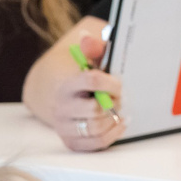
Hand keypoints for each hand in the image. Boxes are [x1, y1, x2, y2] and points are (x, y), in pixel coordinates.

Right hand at [23, 22, 124, 152]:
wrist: (64, 99)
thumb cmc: (85, 81)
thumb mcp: (89, 63)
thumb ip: (94, 50)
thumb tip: (87, 37)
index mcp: (66, 85)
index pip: (91, 81)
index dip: (112, 83)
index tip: (119, 83)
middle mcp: (61, 107)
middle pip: (95, 108)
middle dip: (113, 103)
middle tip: (118, 98)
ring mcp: (64, 126)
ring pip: (96, 127)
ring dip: (113, 118)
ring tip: (116, 110)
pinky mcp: (72, 142)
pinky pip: (97, 143)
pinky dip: (114, 133)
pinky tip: (119, 122)